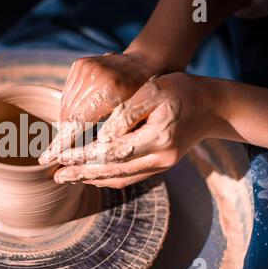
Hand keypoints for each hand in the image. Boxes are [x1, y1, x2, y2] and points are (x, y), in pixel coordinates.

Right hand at [38, 52, 157, 163]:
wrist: (144, 64)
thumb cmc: (145, 99)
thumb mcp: (133, 120)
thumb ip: (111, 136)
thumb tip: (84, 161)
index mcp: (111, 90)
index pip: (77, 122)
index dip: (62, 142)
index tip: (48, 158)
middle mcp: (95, 75)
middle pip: (68, 114)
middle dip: (61, 136)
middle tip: (52, 156)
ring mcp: (85, 67)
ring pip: (66, 104)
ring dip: (64, 123)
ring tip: (60, 143)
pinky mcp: (79, 65)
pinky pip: (67, 94)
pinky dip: (68, 109)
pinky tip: (70, 122)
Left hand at [54, 72, 225, 187]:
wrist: (211, 106)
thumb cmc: (182, 91)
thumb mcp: (155, 90)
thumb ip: (128, 112)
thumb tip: (103, 135)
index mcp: (158, 138)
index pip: (112, 152)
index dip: (84, 156)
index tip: (61, 156)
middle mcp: (159, 158)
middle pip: (113, 171)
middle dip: (82, 174)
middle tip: (56, 176)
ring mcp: (160, 166)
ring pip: (119, 178)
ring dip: (92, 178)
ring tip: (68, 177)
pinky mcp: (158, 166)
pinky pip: (128, 177)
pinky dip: (106, 177)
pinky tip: (91, 175)